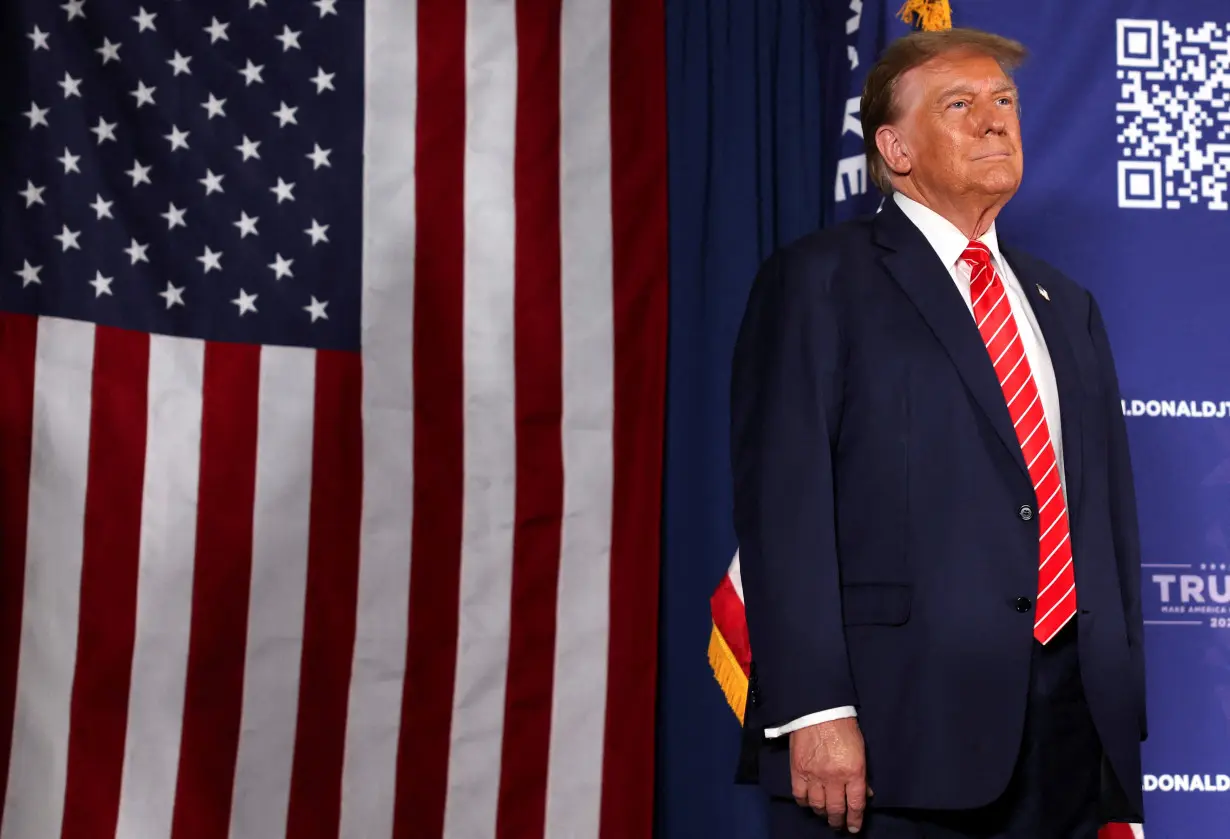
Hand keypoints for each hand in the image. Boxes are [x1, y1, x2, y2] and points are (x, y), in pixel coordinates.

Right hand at [789, 717, 870, 832]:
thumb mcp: (860, 751)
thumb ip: (862, 774)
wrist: (819, 711)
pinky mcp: (798, 770)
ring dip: (822, 813)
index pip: (855, 804)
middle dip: (838, 821)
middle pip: (836, 809)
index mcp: (853, 771)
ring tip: (824, 814)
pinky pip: (800, 795)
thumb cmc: (843, 727)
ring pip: (818, 805)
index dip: (855, 820)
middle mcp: (834, 777)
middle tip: (839, 824)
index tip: (854, 827)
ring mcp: (814, 775)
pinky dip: (804, 802)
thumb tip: (865, 793)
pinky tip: (809, 802)